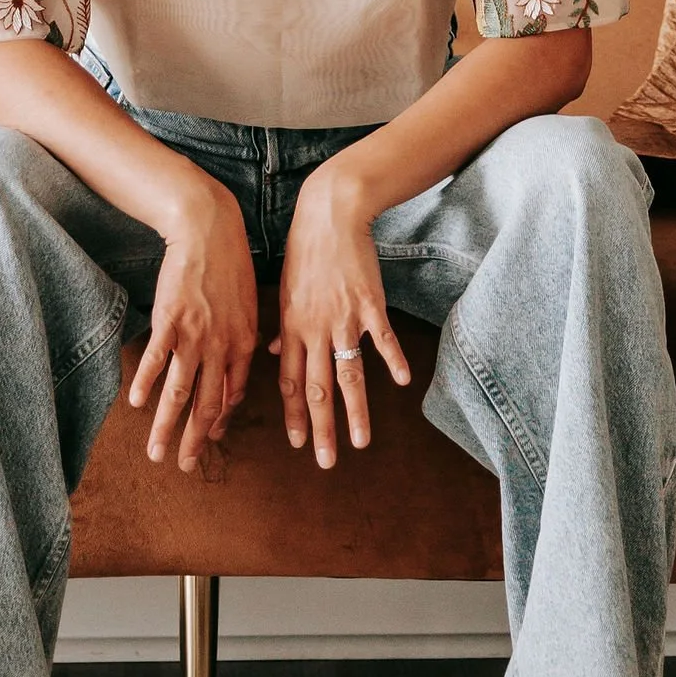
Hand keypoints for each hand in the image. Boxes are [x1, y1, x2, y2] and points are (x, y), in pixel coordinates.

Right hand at [129, 176, 258, 471]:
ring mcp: (195, 334)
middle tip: (183, 465)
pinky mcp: (171, 319)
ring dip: (167, 426)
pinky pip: (156, 359)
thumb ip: (247, 335)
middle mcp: (222, 346)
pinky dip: (146, 382)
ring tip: (156, 452)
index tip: (207, 437)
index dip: (219, 420)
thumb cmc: (230, 262)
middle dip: (194, 440)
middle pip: (207, 404)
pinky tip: (137, 402)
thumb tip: (249, 358)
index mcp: (244, 343)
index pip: (233, 394)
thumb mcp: (249, 302)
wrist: (209, 228)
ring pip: (180, 391)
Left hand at [273, 157, 410, 468]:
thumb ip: (282, 327)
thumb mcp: (285, 289)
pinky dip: (392, 360)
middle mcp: (315, 328)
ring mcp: (344, 318)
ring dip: (354, 412)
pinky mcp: (370, 304)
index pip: (289, 381)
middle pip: (317, 388)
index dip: (294, 414)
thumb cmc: (305, 250)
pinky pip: (381, 338)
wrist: (329, 214)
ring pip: (348, 374)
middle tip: (325, 462)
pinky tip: (402, 382)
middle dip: (321, 428)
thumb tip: (273, 352)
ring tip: (360, 443)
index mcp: (292, 326)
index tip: (299, 442)